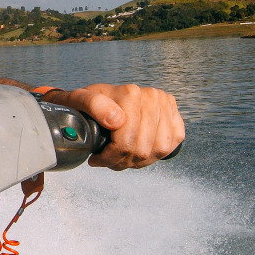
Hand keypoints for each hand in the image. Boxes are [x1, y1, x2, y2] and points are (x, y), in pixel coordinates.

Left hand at [45, 84, 183, 169]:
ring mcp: (165, 105)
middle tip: (110, 160)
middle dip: (123, 161)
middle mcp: (151, 96)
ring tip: (124, 157)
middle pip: (142, 148)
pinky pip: (172, 144)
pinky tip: (141, 150)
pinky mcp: (175, 115)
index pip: (126, 140)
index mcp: (129, 93)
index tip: (98, 159)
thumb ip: (92, 105)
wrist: (102, 96)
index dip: (111, 156)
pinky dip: (156, 154)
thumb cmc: (90, 102)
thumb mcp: (79, 99)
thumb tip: (116, 120)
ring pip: (158, 149)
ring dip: (140, 160)